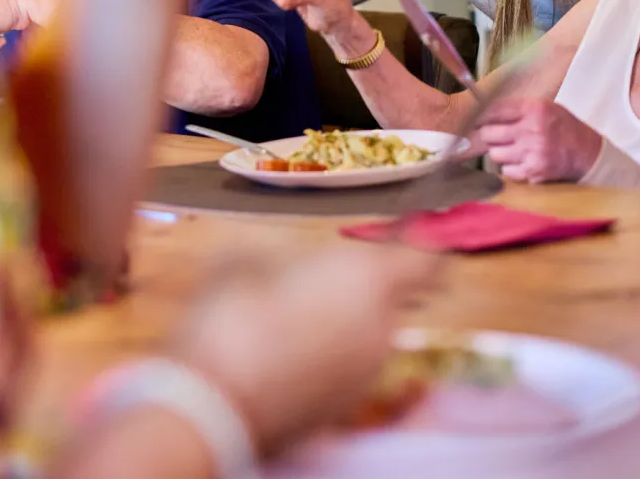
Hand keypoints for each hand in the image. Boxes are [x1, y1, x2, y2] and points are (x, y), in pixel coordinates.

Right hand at [168, 245, 437, 458]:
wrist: (211, 406)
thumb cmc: (232, 319)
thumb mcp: (245, 261)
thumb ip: (280, 256)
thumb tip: (274, 260)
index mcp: (368, 282)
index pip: (427, 260)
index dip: (421, 242)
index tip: (408, 230)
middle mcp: (379, 330)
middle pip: (392, 300)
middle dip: (365, 288)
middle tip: (324, 279)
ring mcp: (364, 374)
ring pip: (367, 336)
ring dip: (343, 325)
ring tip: (291, 320)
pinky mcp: (342, 408)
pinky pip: (345, 369)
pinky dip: (327, 360)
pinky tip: (283, 357)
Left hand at [473, 99, 602, 182]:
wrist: (589, 153)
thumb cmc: (566, 128)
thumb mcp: (547, 107)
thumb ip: (519, 109)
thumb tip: (486, 111)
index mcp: (534, 109)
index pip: (494, 110)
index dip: (482, 116)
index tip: (477, 120)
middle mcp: (532, 130)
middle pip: (488, 134)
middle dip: (489, 136)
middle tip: (495, 137)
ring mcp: (532, 152)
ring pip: (494, 154)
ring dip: (499, 153)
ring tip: (513, 149)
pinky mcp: (534, 171)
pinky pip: (506, 170)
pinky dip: (511, 167)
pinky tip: (522, 162)